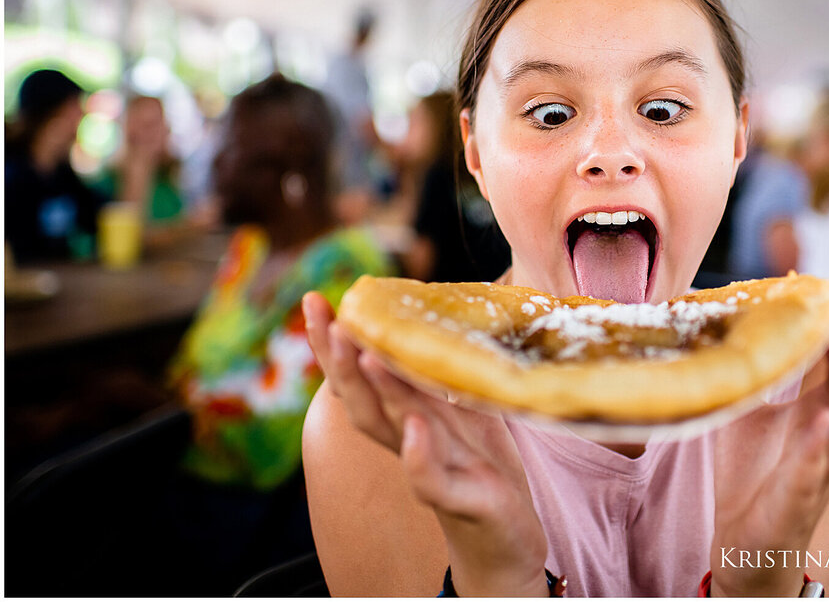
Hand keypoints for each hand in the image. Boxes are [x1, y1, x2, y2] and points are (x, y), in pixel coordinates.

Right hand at [303, 292, 549, 596]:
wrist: (506, 534)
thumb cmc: (480, 465)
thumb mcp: (462, 409)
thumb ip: (440, 373)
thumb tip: (433, 315)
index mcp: (406, 415)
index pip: (360, 376)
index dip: (333, 344)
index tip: (314, 300)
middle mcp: (406, 440)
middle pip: (361, 400)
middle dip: (340, 360)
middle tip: (329, 318)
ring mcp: (430, 468)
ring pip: (390, 430)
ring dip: (376, 391)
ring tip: (364, 353)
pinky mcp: (459, 497)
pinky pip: (430, 479)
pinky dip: (418, 454)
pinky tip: (413, 429)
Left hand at [710, 299, 828, 596]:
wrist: (745, 539)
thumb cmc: (758, 470)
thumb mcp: (762, 407)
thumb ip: (773, 368)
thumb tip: (763, 317)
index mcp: (825, 410)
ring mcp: (820, 467)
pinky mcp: (797, 498)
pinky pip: (810, 469)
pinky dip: (817, 446)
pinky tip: (823, 422)